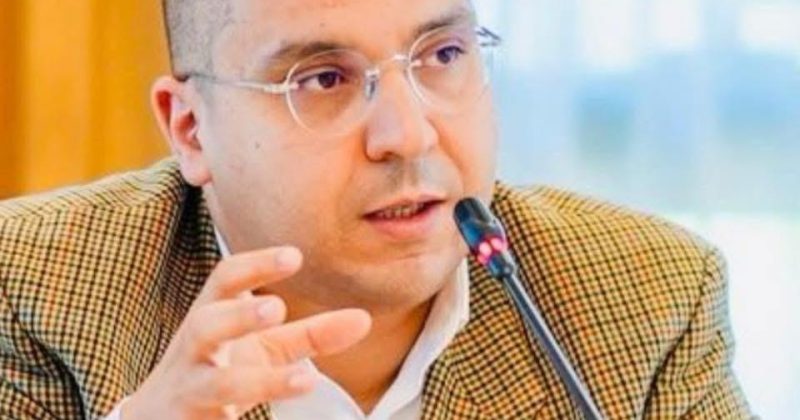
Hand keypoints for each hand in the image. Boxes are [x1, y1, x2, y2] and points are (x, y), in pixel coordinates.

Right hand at [122, 247, 371, 418]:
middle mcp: (195, 351)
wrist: (159, 418)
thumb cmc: (220, 368)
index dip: (255, 266)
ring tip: (304, 378)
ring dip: (255, 381)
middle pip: (205, 325)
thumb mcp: (265, 348)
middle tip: (275, 308)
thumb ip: (312, 334)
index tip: (294, 256)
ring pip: (213, 385)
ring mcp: (189, 391)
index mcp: (213, 317)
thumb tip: (363, 319)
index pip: (224, 280)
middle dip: (238, 316)